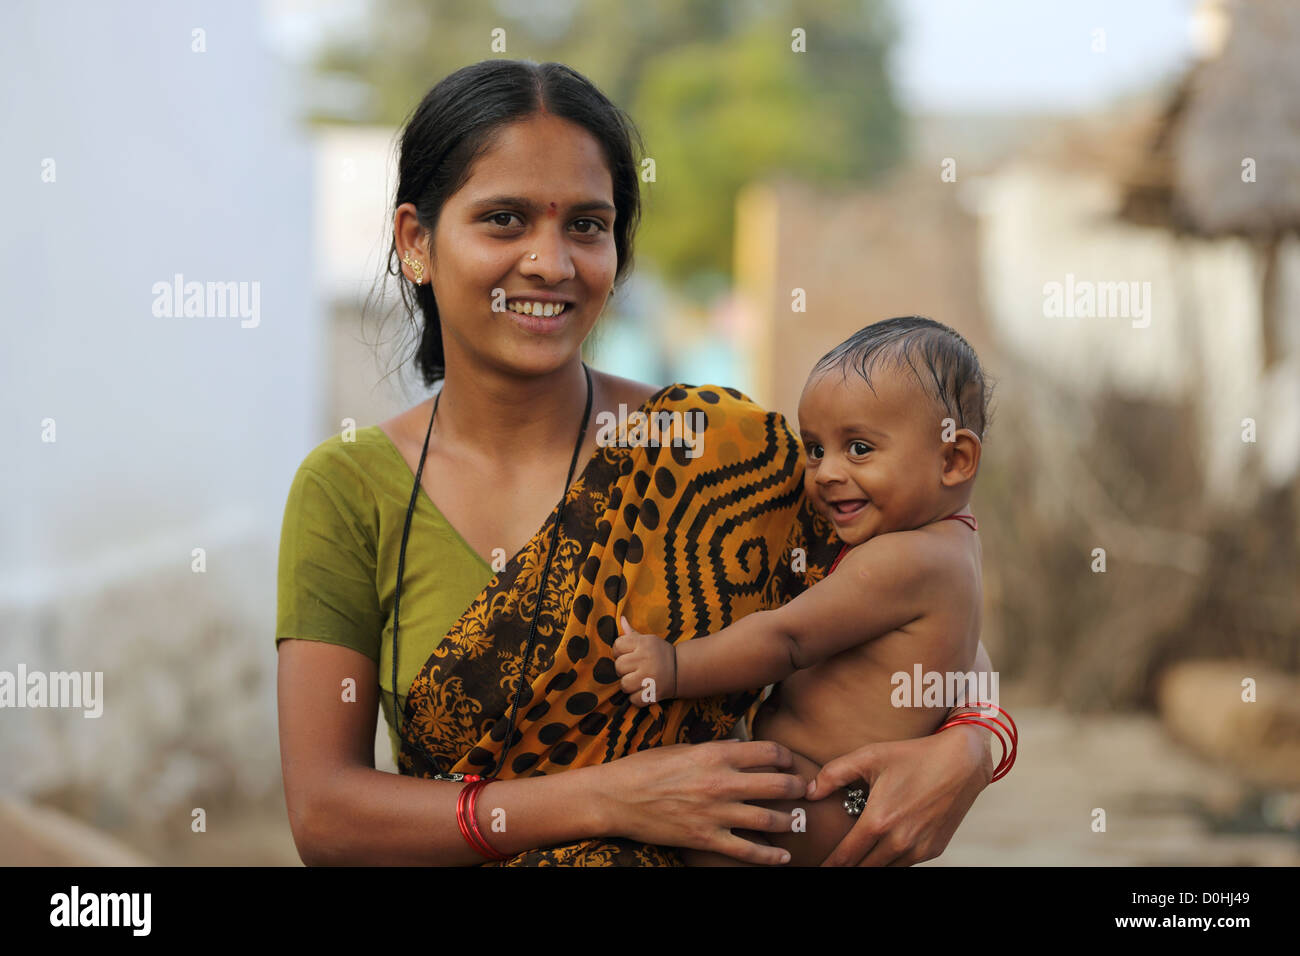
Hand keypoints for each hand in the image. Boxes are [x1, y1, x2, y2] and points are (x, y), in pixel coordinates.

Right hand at [595, 739, 806, 864]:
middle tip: (806, 791)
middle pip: (778, 785)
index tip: (790, 762)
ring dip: (790, 822)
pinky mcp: (707, 839)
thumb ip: (716, 749)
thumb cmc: (646, 768)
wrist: (616, 797)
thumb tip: (742, 748)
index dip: (786, 757)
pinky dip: (770, 856)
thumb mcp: (683, 748)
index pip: (768, 752)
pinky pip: (747, 851)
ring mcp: (716, 813)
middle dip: (798, 789)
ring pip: (769, 819)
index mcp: (716, 754)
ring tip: (799, 822)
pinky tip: (782, 857)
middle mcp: (721, 782)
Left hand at [612, 615, 676, 704]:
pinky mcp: (654, 693)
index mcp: (644, 643)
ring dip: (629, 685)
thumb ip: (632, 633)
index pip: (617, 645)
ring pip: (624, 684)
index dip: (619, 651)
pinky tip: (644, 690)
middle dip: (623, 670)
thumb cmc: (660, 654)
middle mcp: (647, 659)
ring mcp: (650, 677)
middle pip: (619, 666)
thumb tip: (620, 618)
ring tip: (638, 680)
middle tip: (633, 669)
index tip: (628, 655)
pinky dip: (637, 698)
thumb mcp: (649, 640)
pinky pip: (633, 699)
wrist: (682, 670)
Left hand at [804, 724, 993, 865]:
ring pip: (885, 870)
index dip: (829, 866)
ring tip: (853, 859)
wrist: (962, 762)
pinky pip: (905, 864)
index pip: (845, 857)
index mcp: (879, 821)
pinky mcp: (933, 850)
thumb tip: (809, 792)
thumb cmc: (913, 756)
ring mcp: (919, 849)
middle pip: (863, 869)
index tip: (818, 867)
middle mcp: (899, 841)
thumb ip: (834, 774)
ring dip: (868, 866)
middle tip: (832, 865)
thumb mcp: (870, 756)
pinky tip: (879, 852)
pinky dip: (890, 862)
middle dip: (846, 869)